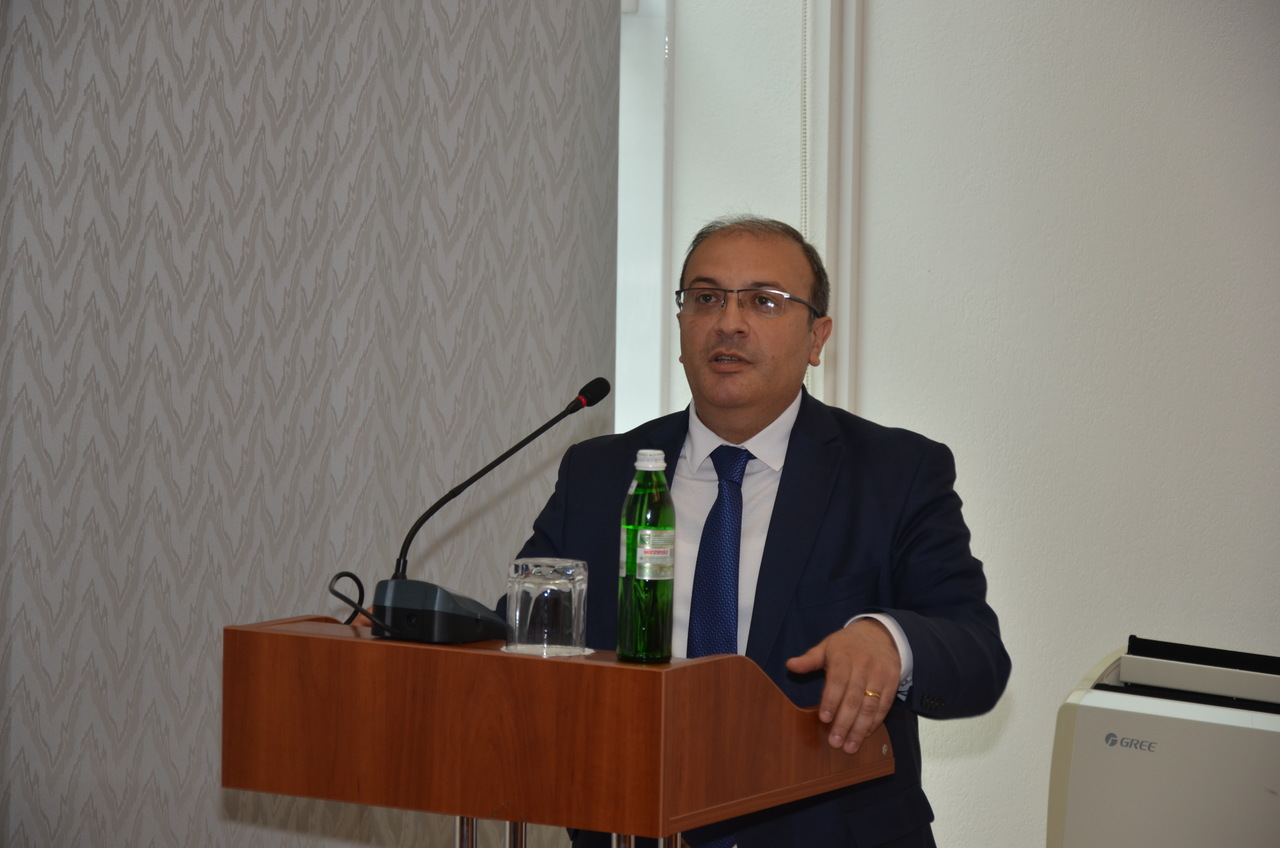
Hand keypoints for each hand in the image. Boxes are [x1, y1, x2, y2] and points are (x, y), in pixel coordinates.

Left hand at [785, 618, 900, 753]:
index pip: (837, 681)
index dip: (831, 701)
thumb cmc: (847, 644)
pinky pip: (884, 706)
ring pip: (870, 706)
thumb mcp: (827, 646)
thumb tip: (790, 665)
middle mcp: (864, 666)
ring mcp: (880, 675)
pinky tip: (864, 735)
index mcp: (844, 657)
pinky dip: (875, 723)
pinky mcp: (892, 683)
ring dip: (860, 729)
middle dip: (844, 722)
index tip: (824, 719)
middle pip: (854, 698)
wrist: (880, 634)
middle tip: (835, 742)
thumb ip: (809, 659)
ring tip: (850, 746)